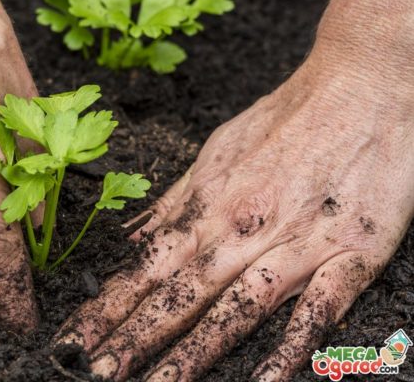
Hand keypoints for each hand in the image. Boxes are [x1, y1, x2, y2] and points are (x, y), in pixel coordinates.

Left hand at [54, 60, 413, 379]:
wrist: (361, 83)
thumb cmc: (284, 117)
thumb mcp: (215, 150)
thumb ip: (176, 200)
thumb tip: (133, 235)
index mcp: (209, 206)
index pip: (145, 267)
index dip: (106, 307)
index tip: (73, 338)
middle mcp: (242, 230)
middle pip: (177, 295)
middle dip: (131, 338)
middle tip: (90, 371)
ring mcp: (294, 244)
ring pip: (234, 310)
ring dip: (191, 354)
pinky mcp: (350, 253)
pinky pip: (317, 310)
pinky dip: (290, 347)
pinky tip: (262, 381)